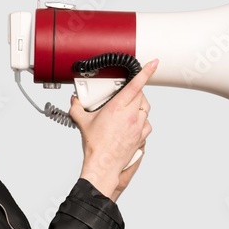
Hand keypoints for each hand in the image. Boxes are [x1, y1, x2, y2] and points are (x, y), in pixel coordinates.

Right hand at [69, 58, 157, 202]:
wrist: (103, 165)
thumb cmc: (96, 146)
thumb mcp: (83, 123)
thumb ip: (77, 109)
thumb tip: (74, 102)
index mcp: (117, 107)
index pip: (135, 85)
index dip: (146, 72)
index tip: (154, 64)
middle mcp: (130, 115)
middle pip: (141, 95)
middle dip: (135, 93)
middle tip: (125, 97)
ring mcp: (138, 126)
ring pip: (145, 109)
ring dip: (139, 107)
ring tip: (129, 110)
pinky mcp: (141, 136)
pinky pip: (147, 124)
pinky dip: (142, 122)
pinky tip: (133, 124)